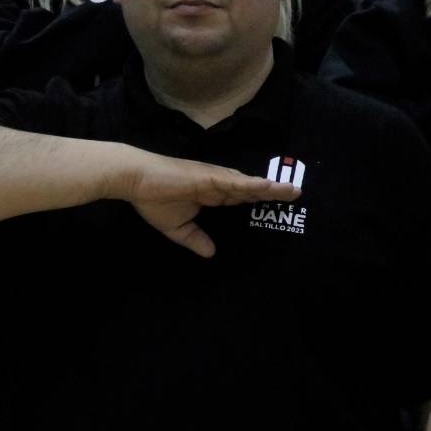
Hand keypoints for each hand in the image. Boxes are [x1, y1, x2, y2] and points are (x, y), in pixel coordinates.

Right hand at [120, 153, 299, 257]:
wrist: (135, 180)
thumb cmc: (152, 198)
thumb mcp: (177, 227)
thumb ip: (195, 239)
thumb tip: (212, 254)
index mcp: (210, 194)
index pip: (239, 198)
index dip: (257, 200)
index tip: (277, 203)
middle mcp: (216, 183)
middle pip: (250, 189)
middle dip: (272, 193)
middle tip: (295, 195)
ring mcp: (214, 178)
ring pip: (248, 184)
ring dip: (270, 188)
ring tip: (292, 191)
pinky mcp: (209, 177)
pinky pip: (236, 182)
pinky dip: (253, 185)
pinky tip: (270, 188)